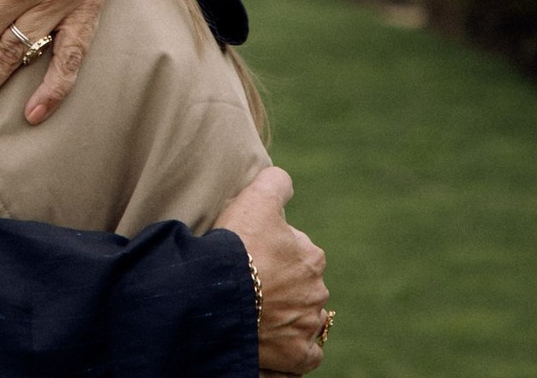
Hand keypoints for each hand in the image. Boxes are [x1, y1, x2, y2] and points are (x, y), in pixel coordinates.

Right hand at [215, 167, 329, 374]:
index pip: (297, 249)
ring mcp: (307, 326)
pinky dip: (293, 346)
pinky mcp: (297, 355)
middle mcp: (317, 293)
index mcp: (312, 257)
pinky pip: (305, 352)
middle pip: (300, 284)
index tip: (252, 251)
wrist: (220, 295)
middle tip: (251, 279)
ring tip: (257, 308)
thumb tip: (284, 181)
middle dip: (282, 282)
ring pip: (302, 316)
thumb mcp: (256, 198)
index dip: (272, 247)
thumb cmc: (239, 244)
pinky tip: (276, 337)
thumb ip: (276, 182)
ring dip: (286, 313)